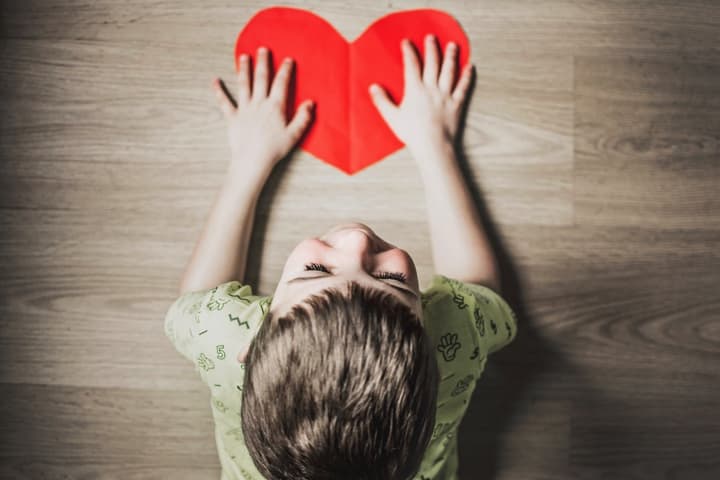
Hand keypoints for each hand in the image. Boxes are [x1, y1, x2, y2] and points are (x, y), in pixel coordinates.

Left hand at [212, 46, 314, 176]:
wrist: (253, 160)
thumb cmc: (274, 149)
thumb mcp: (294, 135)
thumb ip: (303, 117)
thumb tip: (310, 103)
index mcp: (275, 107)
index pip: (281, 83)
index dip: (285, 70)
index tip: (287, 60)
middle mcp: (259, 104)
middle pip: (261, 78)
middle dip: (263, 62)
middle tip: (263, 49)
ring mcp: (244, 109)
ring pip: (243, 84)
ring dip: (243, 69)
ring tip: (243, 57)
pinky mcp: (233, 118)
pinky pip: (224, 102)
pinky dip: (219, 91)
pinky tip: (215, 81)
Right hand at [368, 34, 473, 157]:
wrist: (433, 145)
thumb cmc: (412, 133)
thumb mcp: (392, 117)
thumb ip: (382, 101)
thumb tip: (373, 87)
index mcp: (415, 90)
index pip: (411, 65)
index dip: (409, 52)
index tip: (407, 42)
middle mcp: (431, 88)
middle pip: (432, 63)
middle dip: (432, 48)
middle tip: (431, 37)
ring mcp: (446, 95)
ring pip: (449, 71)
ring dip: (451, 57)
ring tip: (453, 46)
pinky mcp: (456, 104)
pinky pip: (463, 87)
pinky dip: (467, 76)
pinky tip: (470, 67)